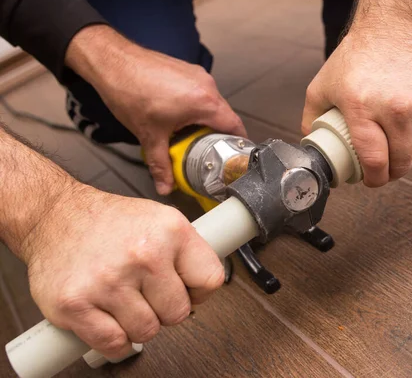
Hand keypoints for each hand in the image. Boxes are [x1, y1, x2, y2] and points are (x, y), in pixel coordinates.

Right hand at [24, 184, 223, 358]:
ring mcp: (109, 281)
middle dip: (164, 308)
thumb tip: (206, 285)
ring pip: (147, 331)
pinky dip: (114, 340)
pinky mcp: (76, 304)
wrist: (53, 215)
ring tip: (123, 299)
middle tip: (145, 292)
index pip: (210, 280)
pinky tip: (108, 318)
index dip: (199, 291)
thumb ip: (186, 250)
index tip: (185, 289)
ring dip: (137, 323)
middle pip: (179, 313)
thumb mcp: (159, 218)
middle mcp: (143, 253)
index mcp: (170, 230)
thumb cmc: (107, 221)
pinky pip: (114, 344)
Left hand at [66, 26, 246, 194]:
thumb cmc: (129, 90)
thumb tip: (166, 186)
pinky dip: (195, 108)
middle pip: (224, 116)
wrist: (112, 62)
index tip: (236, 157)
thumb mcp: (149, 136)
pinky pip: (200, 93)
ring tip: (190, 137)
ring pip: (211, 105)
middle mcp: (206, 86)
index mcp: (204, 102)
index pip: (235, 126)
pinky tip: (178, 118)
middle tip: (208, 154)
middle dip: (218, 137)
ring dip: (205, 122)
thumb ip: (160, 165)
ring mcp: (197, 75)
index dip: (239, 144)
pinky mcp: (187, 71)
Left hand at [302, 29, 411, 187]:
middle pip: (400, 162)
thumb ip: (311, 120)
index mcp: (363, 107)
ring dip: (407, 154)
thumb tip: (314, 149)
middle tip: (383, 169)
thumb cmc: (356, 58)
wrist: (393, 27)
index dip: (374, 179)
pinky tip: (411, 131)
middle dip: (391, 173)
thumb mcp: (321, 86)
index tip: (371, 180)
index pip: (374, 161)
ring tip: (394, 140)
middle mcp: (397, 107)